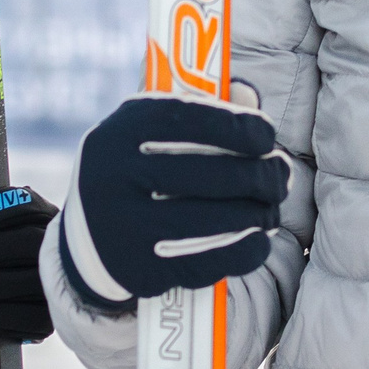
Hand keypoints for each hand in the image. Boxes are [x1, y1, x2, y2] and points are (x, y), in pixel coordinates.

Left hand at [0, 186, 59, 341]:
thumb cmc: (9, 260)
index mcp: (47, 220)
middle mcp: (61, 250)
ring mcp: (60, 284)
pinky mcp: (52, 319)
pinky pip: (27, 318)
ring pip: (26, 279)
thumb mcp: (8, 229)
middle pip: (24, 242)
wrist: (41, 299)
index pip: (26, 205)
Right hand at [58, 94, 288, 309]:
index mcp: (119, 131)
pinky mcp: (139, 271)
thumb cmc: (137, 172)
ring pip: (214, 221)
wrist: (88, 239)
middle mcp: (114, 176)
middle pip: (210, 174)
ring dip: (258, 215)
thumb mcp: (150, 133)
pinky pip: (208, 263)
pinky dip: (244, 251)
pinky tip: (257, 240)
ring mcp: (123, 228)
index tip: (266, 135)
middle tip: (280, 177)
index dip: (237, 126)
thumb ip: (199, 110)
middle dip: (260, 176)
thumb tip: (250, 97)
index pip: (188, 119)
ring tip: (269, 210)